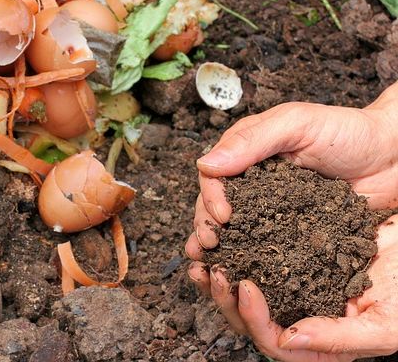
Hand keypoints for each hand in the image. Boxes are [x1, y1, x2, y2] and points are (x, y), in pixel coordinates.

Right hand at [187, 81, 397, 253]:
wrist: (393, 157)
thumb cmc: (347, 131)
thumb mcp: (296, 124)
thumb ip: (252, 141)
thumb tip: (205, 164)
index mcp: (247, 153)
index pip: (213, 176)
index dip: (210, 197)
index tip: (222, 216)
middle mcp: (252, 182)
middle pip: (215, 206)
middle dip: (207, 226)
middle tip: (210, 246)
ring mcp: (270, 208)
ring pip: (235, 229)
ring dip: (220, 248)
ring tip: (211, 267)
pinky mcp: (289, 231)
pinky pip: (264, 245)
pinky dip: (249, 260)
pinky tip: (241, 274)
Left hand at [187, 215, 397, 360]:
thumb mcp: (385, 325)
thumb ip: (339, 338)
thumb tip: (290, 341)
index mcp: (319, 342)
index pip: (274, 342)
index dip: (254, 318)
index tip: (246, 286)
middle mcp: (301, 318)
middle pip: (251, 320)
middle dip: (226, 299)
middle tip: (211, 271)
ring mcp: (293, 290)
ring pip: (246, 293)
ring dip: (221, 279)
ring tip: (203, 259)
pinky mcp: (291, 261)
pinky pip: (255, 261)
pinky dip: (236, 253)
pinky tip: (223, 240)